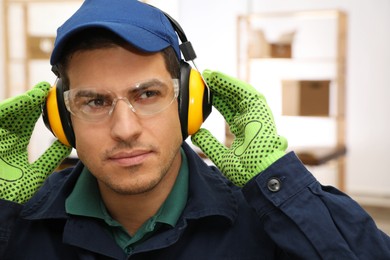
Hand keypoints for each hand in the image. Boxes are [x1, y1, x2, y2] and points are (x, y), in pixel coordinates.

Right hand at [0, 82, 71, 202]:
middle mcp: (2, 138)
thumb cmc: (11, 193)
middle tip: (45, 89)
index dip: (36, 107)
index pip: (25, 120)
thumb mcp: (37, 172)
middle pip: (15, 113)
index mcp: (13, 143)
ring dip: (19, 103)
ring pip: (4, 114)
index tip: (50, 96)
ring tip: (36, 94)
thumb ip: (50, 156)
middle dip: (29, 100)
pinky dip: (8, 110)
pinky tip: (22, 104)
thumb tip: (68, 142)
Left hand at [191, 70, 287, 186]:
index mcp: (242, 128)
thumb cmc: (247, 170)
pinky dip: (232, 84)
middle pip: (232, 97)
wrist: (261, 175)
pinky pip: (246, 92)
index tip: (201, 92)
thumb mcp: (221, 155)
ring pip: (238, 92)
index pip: (227, 108)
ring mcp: (256, 114)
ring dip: (223, 82)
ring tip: (209, 75)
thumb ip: (209, 143)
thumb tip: (195, 134)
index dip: (214, 98)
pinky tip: (219, 78)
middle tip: (203, 78)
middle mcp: (249, 118)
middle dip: (218, 87)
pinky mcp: (261, 111)